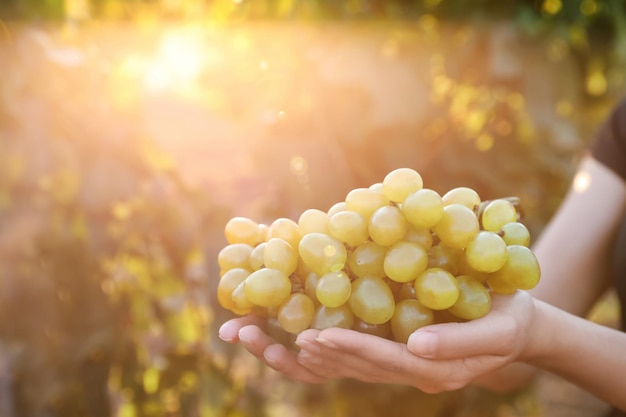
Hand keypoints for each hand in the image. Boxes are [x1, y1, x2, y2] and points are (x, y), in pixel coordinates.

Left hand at [219, 291, 536, 391]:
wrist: (516, 323)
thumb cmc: (510, 321)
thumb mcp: (497, 330)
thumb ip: (460, 343)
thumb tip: (415, 348)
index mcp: (431, 369)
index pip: (380, 361)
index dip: (347, 350)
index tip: (313, 339)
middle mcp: (407, 370)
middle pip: (352, 366)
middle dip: (308, 354)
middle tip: (264, 338)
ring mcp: (399, 361)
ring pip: (345, 362)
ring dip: (304, 351)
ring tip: (263, 335)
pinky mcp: (394, 346)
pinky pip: (353, 348)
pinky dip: (322, 340)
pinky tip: (296, 327)